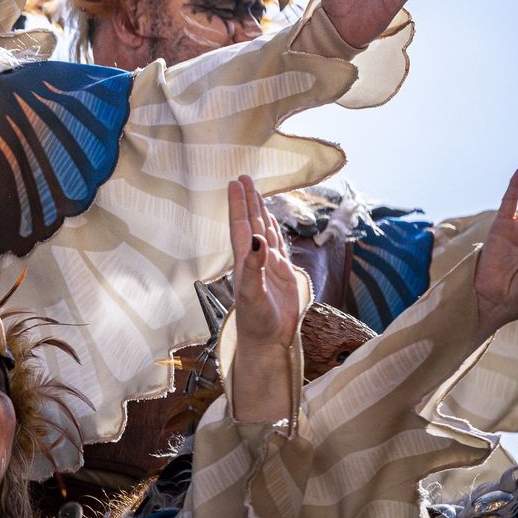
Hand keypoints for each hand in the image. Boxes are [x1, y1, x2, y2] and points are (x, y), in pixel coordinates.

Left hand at [228, 175, 304, 348]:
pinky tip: (272, 223)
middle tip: (244, 177)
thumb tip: (258, 238)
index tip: (235, 183)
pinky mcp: (282, 274)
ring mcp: (269, 265)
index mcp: (245, 259)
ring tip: (257, 194)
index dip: (238, 204)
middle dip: (248, 201)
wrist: (267, 340)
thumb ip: (254, 266)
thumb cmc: (255, 320)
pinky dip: (276, 231)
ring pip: (265, 231)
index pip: (240, 225)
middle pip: (251, 223)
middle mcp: (255, 258)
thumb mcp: (252, 293)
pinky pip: (279, 246)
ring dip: (260, 212)